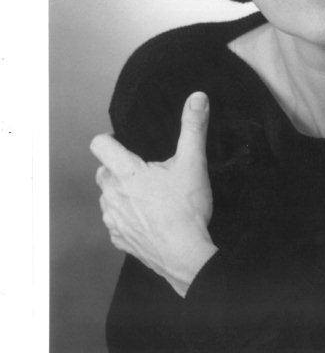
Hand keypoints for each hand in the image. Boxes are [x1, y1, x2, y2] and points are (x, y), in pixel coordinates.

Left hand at [91, 91, 217, 296]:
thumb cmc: (186, 209)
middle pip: (103, 172)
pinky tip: (148, 219)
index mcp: (126, 172)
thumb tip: (197, 98)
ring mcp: (113, 219)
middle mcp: (112, 195)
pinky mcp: (119, 239)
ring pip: (107, 198)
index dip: (109, 140)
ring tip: (149, 198)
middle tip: (146, 173)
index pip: (99, 145)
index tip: (124, 144)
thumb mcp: (193, 163)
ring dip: (122, 194)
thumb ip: (193, 127)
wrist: (186, 255)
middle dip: (119, 169)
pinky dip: (127, 218)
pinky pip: (115, 223)